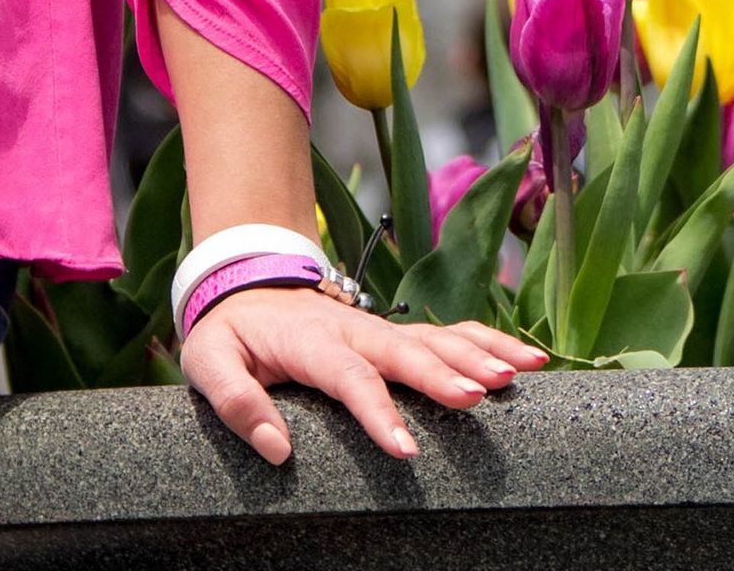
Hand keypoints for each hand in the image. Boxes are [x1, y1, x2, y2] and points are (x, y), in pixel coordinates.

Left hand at [180, 287, 548, 464]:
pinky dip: (487, 340)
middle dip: (444, 373)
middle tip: (481, 396)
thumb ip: (235, 401)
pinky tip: (524, 357)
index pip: (349, 374)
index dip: (378, 409)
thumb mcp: (208, 362)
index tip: (406, 449)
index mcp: (311, 339)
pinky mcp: (397, 331)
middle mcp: (355, 328)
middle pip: (406, 349)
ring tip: (520, 372)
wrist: (250, 283)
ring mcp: (381, 327)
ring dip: (479, 351)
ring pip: (438, 336)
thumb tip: (277, 450)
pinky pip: (448, 332)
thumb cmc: (233, 330)